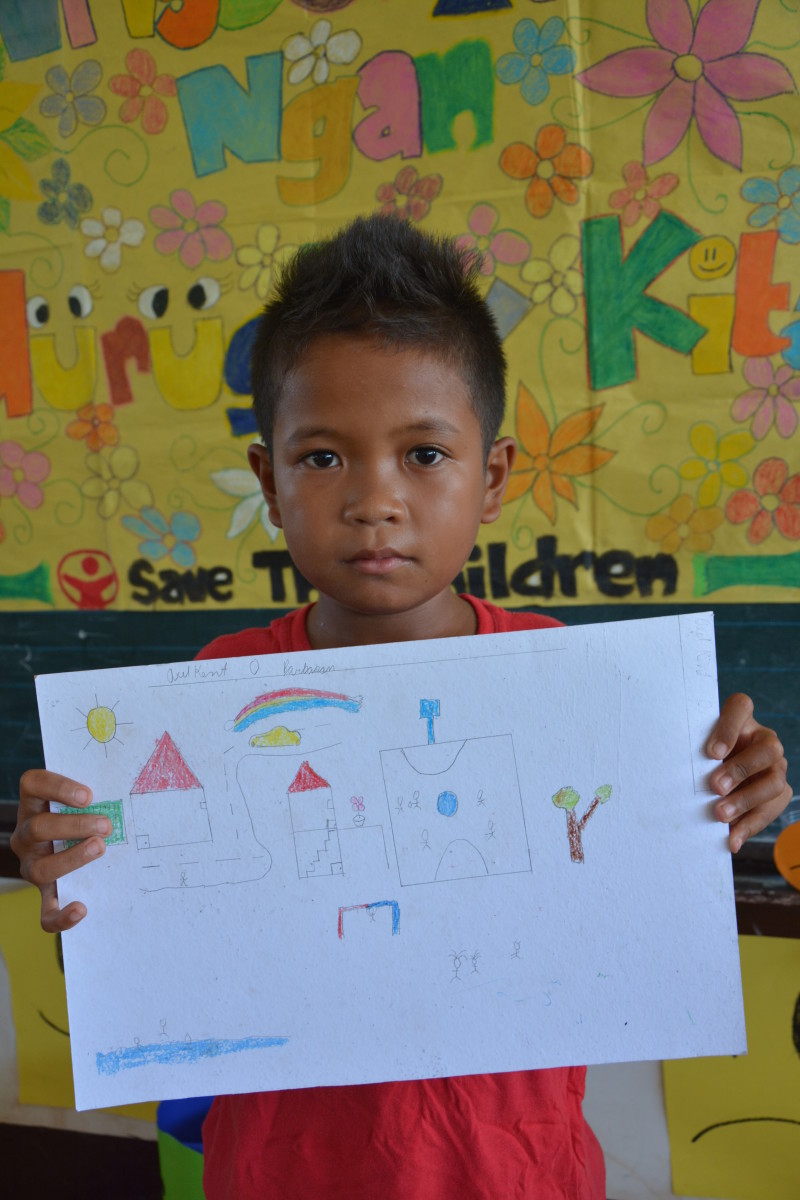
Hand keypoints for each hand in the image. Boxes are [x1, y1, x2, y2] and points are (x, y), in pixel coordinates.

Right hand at [11, 770, 110, 931]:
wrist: (82, 858)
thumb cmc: (88, 817)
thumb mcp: (85, 803)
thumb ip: (96, 796)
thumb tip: (129, 788)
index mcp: (34, 805)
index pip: (32, 785)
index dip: (57, 787)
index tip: (88, 796)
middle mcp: (27, 836)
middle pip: (39, 828)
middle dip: (74, 826)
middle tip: (106, 826)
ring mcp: (33, 866)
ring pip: (40, 868)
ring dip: (72, 858)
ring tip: (100, 849)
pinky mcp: (45, 894)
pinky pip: (45, 911)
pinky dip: (60, 915)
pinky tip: (81, 909)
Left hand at [707, 694, 791, 852]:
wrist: (721, 774)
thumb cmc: (702, 756)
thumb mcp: (697, 747)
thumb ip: (694, 753)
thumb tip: (676, 777)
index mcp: (742, 720)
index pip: (741, 707)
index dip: (728, 727)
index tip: (711, 752)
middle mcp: (764, 740)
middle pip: (767, 750)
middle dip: (741, 769)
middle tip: (715, 786)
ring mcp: (776, 767)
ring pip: (774, 782)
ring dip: (745, 801)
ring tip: (720, 814)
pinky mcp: (778, 793)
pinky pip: (770, 811)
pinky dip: (748, 827)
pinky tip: (731, 839)